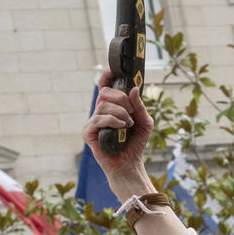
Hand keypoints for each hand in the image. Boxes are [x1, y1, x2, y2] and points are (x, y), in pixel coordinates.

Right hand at [82, 71, 154, 188]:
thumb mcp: (144, 122)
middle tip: (131, 112)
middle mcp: (100, 112)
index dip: (106, 76)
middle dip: (121, 98)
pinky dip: (113, 121)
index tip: (113, 70)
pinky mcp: (88, 132)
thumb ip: (140, 106)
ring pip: (104, 105)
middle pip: (104, 92)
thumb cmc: (135, 143)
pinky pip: (98, 118)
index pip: (104, 86)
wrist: (130, 164)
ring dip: (121, 113)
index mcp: (111, 107)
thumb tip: (133, 89)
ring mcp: (93, 121)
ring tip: (128, 125)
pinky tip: (121, 127)